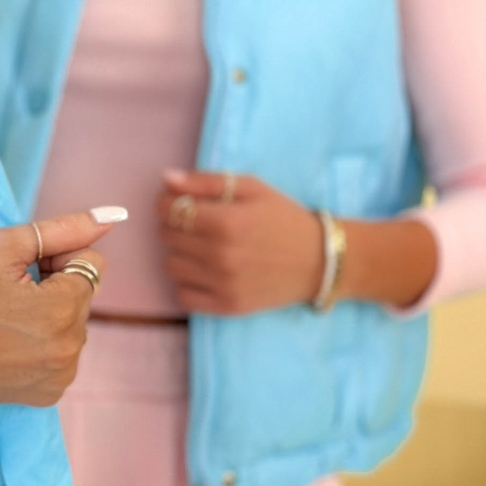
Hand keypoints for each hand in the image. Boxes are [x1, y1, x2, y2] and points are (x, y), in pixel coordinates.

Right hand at [0, 207, 124, 435]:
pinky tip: (6, 345)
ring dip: (48, 317)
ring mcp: (61, 378)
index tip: (18, 271)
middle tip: (5, 296)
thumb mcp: (2, 248)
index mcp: (63, 310)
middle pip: (82, 296)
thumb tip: (114, 216)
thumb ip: (62, 229)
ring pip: (72, 326)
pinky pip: (60, 355)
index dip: (54, 259)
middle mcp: (71, 350)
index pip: (90, 263)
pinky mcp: (48, 395)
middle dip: (52, 289)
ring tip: (3, 321)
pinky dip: (41, 346)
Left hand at [158, 170, 322, 314]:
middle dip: (175, 225)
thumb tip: (166, 179)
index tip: (180, 202)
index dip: (167, 202)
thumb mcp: (252, 188)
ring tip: (203, 247)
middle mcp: (220, 255)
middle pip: (167, 236)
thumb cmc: (283, 218)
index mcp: (226, 222)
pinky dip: (187, 283)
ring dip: (179, 254)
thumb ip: (206, 182)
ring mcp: (223, 284)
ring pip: (170, 266)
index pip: (168, 210)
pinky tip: (205, 272)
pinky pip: (183, 296)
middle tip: (198, 224)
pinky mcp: (227, 307)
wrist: (319, 261)